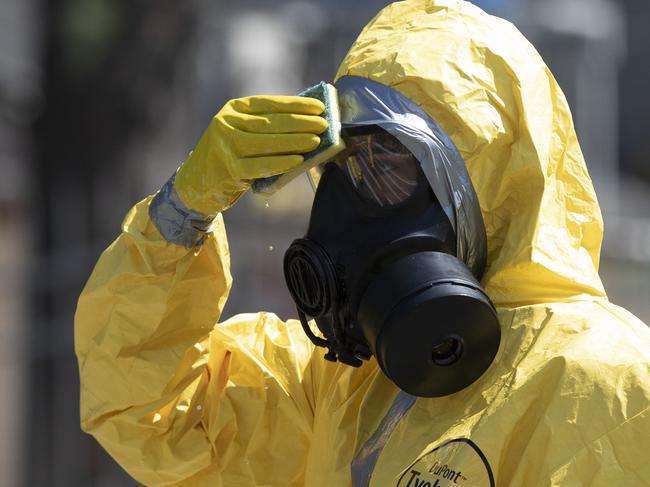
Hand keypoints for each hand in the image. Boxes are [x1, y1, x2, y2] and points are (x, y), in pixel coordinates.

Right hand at [174, 95, 327, 214]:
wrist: (196, 183)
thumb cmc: (230, 156)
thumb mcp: (243, 133)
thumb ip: (267, 127)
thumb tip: (307, 123)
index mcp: (234, 109)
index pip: (270, 103)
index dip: (296, 105)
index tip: (319, 107)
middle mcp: (227, 123)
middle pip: (270, 122)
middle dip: (301, 123)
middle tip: (324, 124)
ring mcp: (226, 146)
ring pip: (266, 142)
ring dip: (295, 141)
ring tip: (316, 140)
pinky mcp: (230, 170)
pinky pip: (261, 165)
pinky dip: (281, 162)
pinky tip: (298, 160)